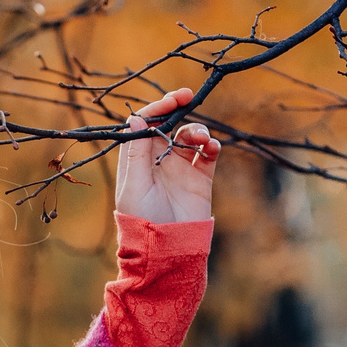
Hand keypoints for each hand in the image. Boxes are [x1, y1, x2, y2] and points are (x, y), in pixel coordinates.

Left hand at [112, 86, 220, 224]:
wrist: (167, 249)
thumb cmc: (142, 220)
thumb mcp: (135, 186)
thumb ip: (137, 153)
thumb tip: (135, 118)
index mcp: (137, 160)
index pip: (144, 125)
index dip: (156, 109)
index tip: (172, 99)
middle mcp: (157, 160)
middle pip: (168, 125)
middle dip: (177, 108)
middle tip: (188, 96)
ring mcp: (179, 168)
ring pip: (189, 137)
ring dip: (196, 130)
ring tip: (202, 139)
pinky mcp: (199, 179)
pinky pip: (207, 154)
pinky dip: (211, 146)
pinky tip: (211, 147)